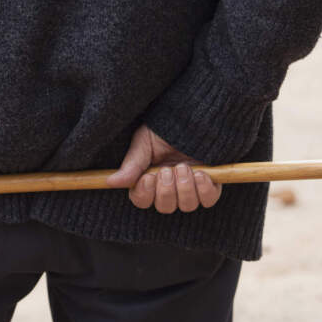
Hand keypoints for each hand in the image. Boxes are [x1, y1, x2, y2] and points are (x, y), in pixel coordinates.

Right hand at [106, 124, 221, 212]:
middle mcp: (170, 186)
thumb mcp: (144, 143)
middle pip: (166, 207)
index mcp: (149, 178)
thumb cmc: (164, 128)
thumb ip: (131, 165)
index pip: (142, 199)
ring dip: (184, 189)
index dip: (145, 194)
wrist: (191, 115)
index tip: (149, 177)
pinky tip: (201, 173)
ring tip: (184, 168)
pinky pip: (208, 199)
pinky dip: (204, 190)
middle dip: (166, 191)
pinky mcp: (210, 183)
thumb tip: (111, 182)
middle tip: (168, 170)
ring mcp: (190, 186)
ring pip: (186, 205)